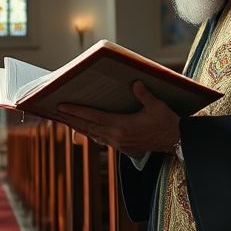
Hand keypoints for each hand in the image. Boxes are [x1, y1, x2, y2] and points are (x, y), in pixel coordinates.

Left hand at [55, 81, 179, 157]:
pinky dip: (89, 132)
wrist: (176, 142)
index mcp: (123, 126)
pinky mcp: (122, 147)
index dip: (76, 111)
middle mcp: (117, 137)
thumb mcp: (157, 106)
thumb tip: (135, 83)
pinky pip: (100, 139)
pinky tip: (82, 128)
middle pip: (87, 127)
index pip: (93, 117)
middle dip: (70, 118)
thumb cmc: (167, 123)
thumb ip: (144, 95)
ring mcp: (118, 144)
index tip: (61, 106)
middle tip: (54, 110)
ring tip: (64, 117)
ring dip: (77, 126)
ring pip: (92, 134)